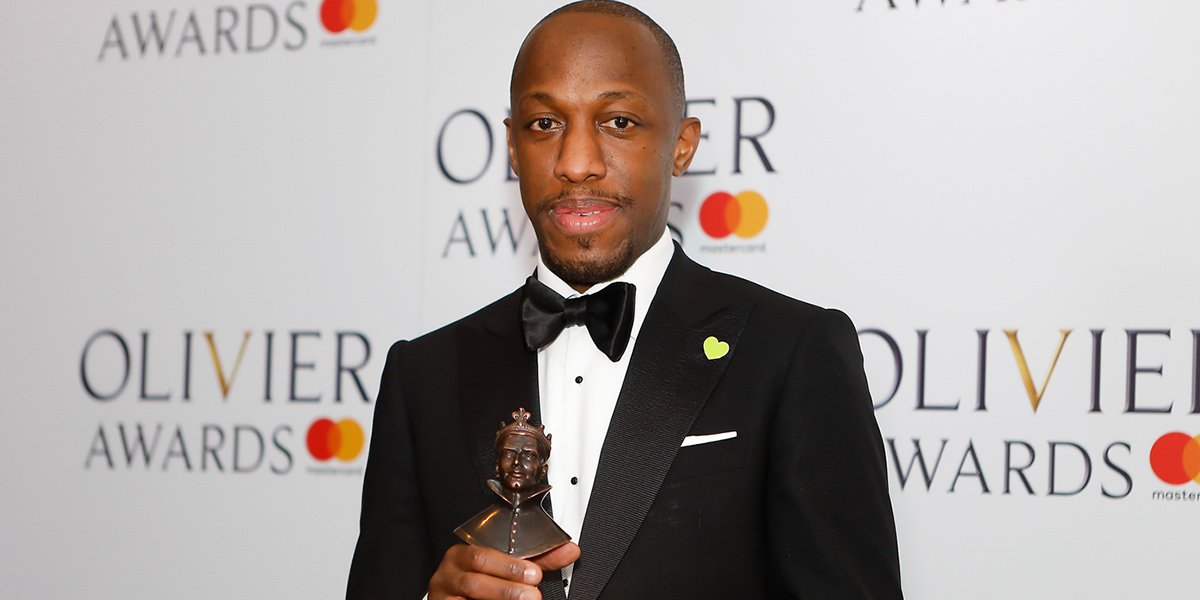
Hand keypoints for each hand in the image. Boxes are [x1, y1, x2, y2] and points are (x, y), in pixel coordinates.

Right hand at [428, 542, 579, 599]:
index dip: (509, 565)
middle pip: (475, 580)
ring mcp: (444, 596)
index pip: (482, 555)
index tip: (534, 572)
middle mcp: (448, 575)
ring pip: (470, 596)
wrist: (458, 596)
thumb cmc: (482, 578)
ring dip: (501, 597)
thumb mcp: (507, 565)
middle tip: (532, 592)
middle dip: (506, 586)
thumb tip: (569, 551)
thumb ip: (536, 559)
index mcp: (461, 555)